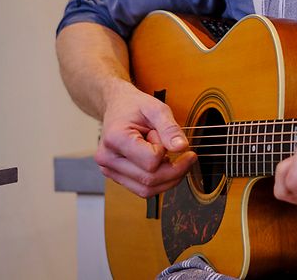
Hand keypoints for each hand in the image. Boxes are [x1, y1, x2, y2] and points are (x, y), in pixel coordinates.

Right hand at [94, 81, 196, 197]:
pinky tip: (164, 166)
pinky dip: (159, 181)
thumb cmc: (135, 106)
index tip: (168, 137)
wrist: (118, 107)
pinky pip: (141, 189)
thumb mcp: (156, 109)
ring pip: (146, 190)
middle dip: (175, 170)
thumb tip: (182, 147)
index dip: (167, 151)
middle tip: (188, 156)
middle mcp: (108, 159)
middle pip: (149, 180)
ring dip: (169, 179)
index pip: (151, 160)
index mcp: (115, 139)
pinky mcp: (117, 176)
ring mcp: (110, 170)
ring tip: (177, 161)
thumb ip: (169, 128)